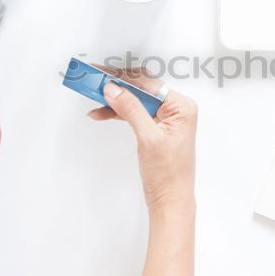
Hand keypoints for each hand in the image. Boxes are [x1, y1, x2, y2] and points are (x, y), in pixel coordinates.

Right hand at [89, 69, 196, 213]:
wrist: (170, 200)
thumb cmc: (168, 174)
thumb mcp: (148, 138)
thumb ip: (131, 110)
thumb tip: (114, 89)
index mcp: (182, 107)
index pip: (148, 85)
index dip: (123, 79)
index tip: (102, 75)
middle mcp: (176, 109)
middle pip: (141, 90)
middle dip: (116, 86)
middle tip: (94, 80)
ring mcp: (166, 119)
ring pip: (136, 101)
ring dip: (114, 100)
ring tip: (93, 96)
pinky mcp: (156, 128)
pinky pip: (135, 113)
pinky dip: (118, 113)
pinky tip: (101, 112)